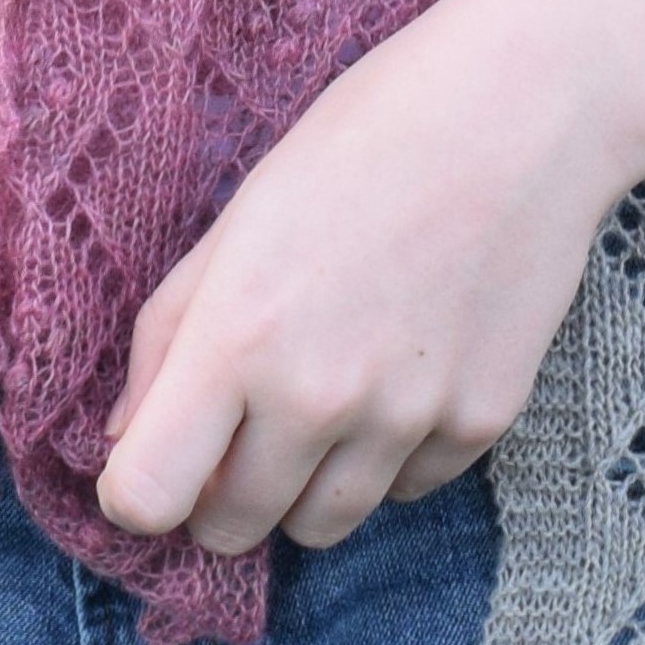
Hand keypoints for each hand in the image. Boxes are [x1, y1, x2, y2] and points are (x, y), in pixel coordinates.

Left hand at [90, 0, 630, 556]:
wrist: (518, 115)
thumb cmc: (363, 143)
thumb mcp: (238, 221)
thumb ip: (169, 336)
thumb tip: (126, 439)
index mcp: (238, 338)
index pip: (148, 500)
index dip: (137, 491)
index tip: (155, 458)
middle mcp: (318, 398)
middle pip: (231, 530)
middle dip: (219, 490)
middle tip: (241, 422)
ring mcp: (406, 419)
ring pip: (319, 528)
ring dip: (302, 483)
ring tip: (325, 390)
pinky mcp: (479, 425)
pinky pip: (403, 490)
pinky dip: (388, 457)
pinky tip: (401, 370)